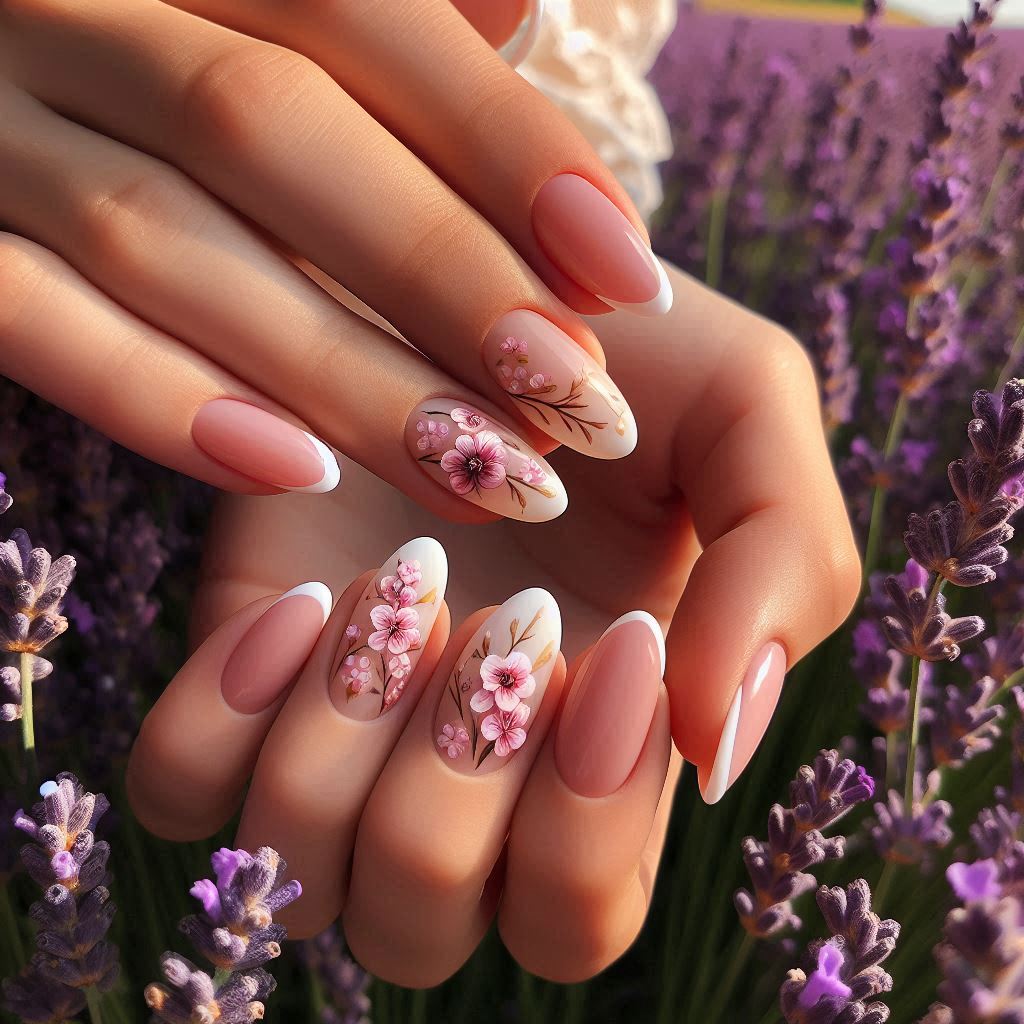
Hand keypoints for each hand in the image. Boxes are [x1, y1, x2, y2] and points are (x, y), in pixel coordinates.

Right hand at [0, 0, 667, 508]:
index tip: (624, 274)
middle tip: (573, 403)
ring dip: (340, 371)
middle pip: (268, 127)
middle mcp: (69, 0)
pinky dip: (157, 398)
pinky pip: (28, 320)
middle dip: (440, 275)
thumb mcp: (255, 14)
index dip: (506, 148)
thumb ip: (382, 25)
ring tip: (483, 471)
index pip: (364, 15)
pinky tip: (293, 473)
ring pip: (162, 239)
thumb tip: (520, 11)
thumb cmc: (147, 67)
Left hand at [125, 266, 859, 982]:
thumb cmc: (627, 355)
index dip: (588, 826)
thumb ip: (784, 575)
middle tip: (507, 608)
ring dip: (346, 741)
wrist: (485, 275)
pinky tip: (305, 599)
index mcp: (590, 760)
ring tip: (406, 583)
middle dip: (462, 777)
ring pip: (296, 868)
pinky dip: (226, 719)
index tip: (608, 642)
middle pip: (422, 919)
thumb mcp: (754, 420)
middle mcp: (457, 775)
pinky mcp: (232, 666)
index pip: (576, 917)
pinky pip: (182, 787)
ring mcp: (334, 731)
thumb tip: (713, 745)